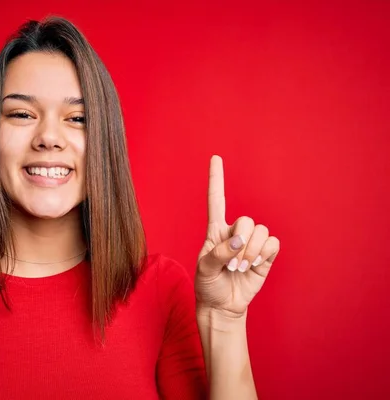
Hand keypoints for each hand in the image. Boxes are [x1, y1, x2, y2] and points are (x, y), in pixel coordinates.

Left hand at [195, 155, 280, 317]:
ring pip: (261, 231)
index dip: (216, 179)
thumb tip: (238, 242)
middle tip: (232, 264)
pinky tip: (255, 265)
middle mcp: (235, 232)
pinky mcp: (266, 255)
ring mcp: (251, 243)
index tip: (215, 157)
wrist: (222, 305)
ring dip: (252, 252)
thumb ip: (218, 253)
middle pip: (246, 220)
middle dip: (241, 242)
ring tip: (241, 268)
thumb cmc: (208, 285)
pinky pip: (273, 243)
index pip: (216, 200)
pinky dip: (265, 254)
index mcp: (215, 230)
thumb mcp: (204, 269)